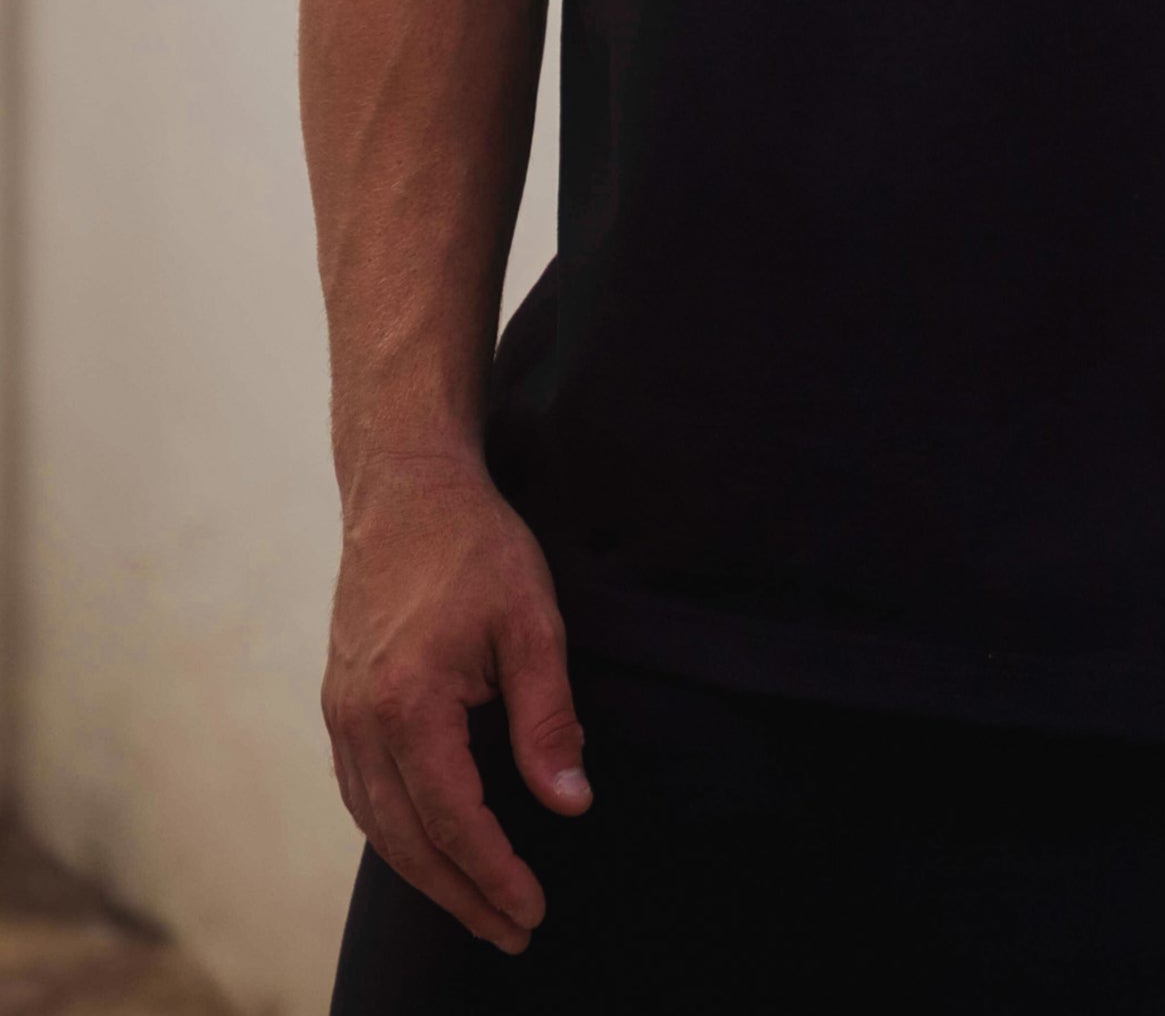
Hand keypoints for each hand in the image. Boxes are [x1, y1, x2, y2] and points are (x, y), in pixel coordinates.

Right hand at [322, 455, 591, 950]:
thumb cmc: (476, 546)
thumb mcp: (532, 621)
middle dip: (462, 895)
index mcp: (409, 704)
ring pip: (377, 825)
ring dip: (426, 875)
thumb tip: (571, 802)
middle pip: (409, 840)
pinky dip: (394, 834)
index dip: (494, 873)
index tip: (532, 910)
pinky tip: (427, 848)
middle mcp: (361, 720)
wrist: (406, 487)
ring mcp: (341, 712)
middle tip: (512, 931)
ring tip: (478, 906)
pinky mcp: (338, 701)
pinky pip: (360, 792)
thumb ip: (548, 717)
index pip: (454, 820)